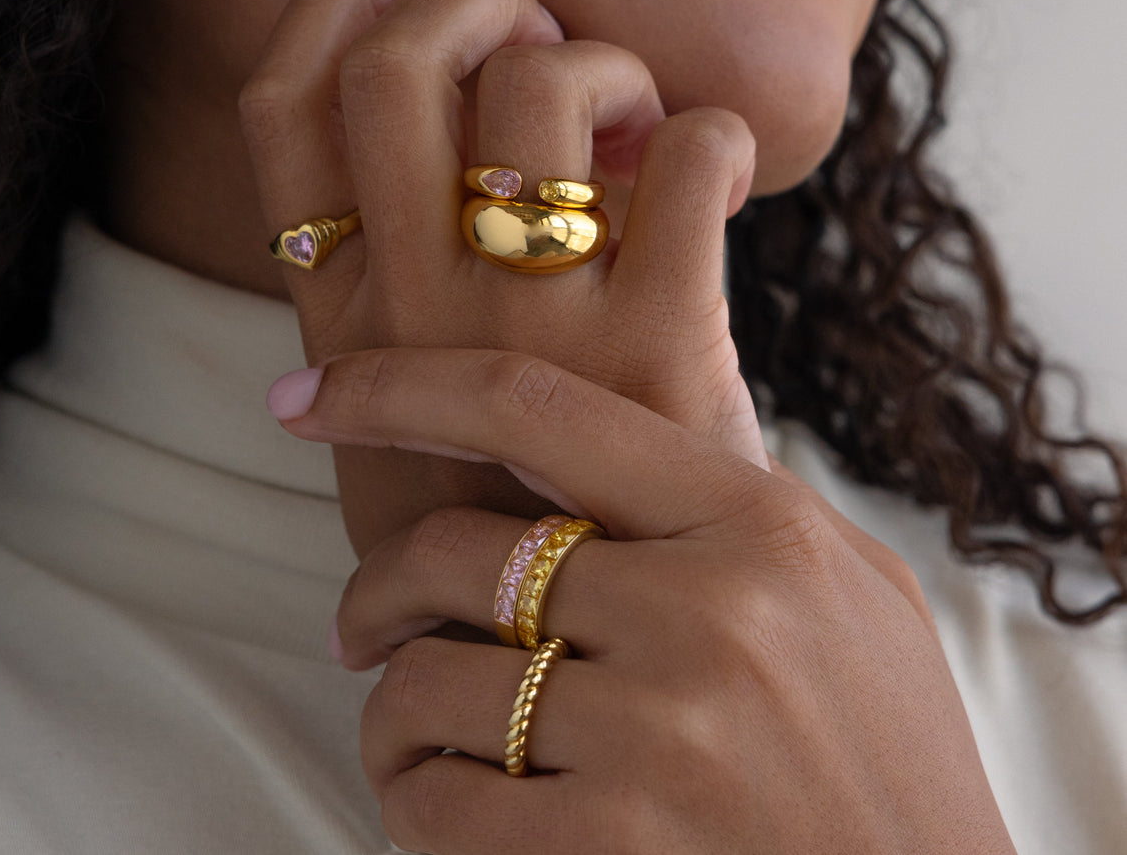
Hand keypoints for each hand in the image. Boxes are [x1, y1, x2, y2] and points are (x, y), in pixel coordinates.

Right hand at [244, 0, 764, 546]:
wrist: (583, 653)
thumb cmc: (496, 510)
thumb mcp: (388, 413)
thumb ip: (380, 287)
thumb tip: (436, 104)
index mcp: (339, 320)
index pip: (285, 107)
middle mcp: (416, 310)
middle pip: (405, 66)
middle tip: (531, 15)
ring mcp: (536, 328)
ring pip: (545, 85)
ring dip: (602, 58)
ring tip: (627, 112)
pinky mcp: (661, 349)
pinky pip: (689, 157)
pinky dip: (711, 136)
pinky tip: (708, 178)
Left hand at [277, 347, 1016, 854]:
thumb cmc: (889, 753)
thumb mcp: (848, 590)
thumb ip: (730, 507)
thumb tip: (592, 449)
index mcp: (756, 521)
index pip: (535, 408)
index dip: (398, 385)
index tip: (304, 391)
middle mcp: (708, 610)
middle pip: (455, 552)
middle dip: (376, 587)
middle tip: (359, 624)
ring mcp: (662, 733)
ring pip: (427, 684)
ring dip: (391, 709)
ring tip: (414, 733)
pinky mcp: (617, 849)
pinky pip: (441, 804)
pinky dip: (413, 802)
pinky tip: (442, 804)